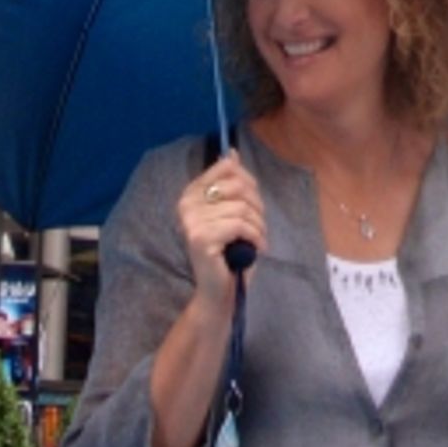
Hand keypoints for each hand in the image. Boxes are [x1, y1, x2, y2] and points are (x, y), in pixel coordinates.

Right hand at [175, 152, 265, 316]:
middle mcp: (186, 204)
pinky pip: (240, 225)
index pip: (226, 167)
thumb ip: (230, 184)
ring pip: (242, 208)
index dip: (248, 182)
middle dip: (257, 205)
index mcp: (191, 193)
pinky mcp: (201, 238)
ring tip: (260, 240)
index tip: (254, 203)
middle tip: (261, 226)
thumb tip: (232, 152)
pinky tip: (257, 249)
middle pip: (237, 185)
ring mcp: (191, 221)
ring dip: (259, 226)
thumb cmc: (228, 253)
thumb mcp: (231, 213)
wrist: (219, 293)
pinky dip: (256, 237)